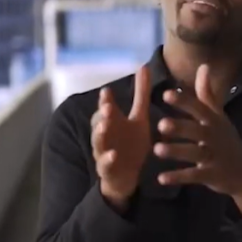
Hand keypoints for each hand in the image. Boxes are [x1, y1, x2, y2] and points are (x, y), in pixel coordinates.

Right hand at [90, 65, 151, 206]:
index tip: (108, 91)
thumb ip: (140, 94)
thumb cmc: (132, 143)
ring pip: (98, 142)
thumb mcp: (140, 118)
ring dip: (100, 134)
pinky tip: (114, 154)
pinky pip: (105, 164)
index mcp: (112, 122)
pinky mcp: (108, 169)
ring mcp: (104, 151)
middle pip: (99, 123)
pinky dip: (108, 159)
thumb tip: (144, 66)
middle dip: (102, 115)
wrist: (127, 175)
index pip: (106, 108)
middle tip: (107, 107)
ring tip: (105, 126)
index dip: (106, 101)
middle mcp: (105, 135)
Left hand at [153, 64, 241, 213]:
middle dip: (180, 127)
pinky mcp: (211, 175)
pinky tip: (161, 178)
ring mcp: (213, 157)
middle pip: (196, 131)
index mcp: (213, 121)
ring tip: (156, 150)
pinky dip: (178, 177)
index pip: (199, 108)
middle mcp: (214, 137)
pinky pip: (193, 176)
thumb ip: (207, 93)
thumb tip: (204, 66)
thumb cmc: (226, 139)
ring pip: (193, 153)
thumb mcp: (219, 116)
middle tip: (161, 124)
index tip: (166, 94)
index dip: (184, 102)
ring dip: (176, 151)